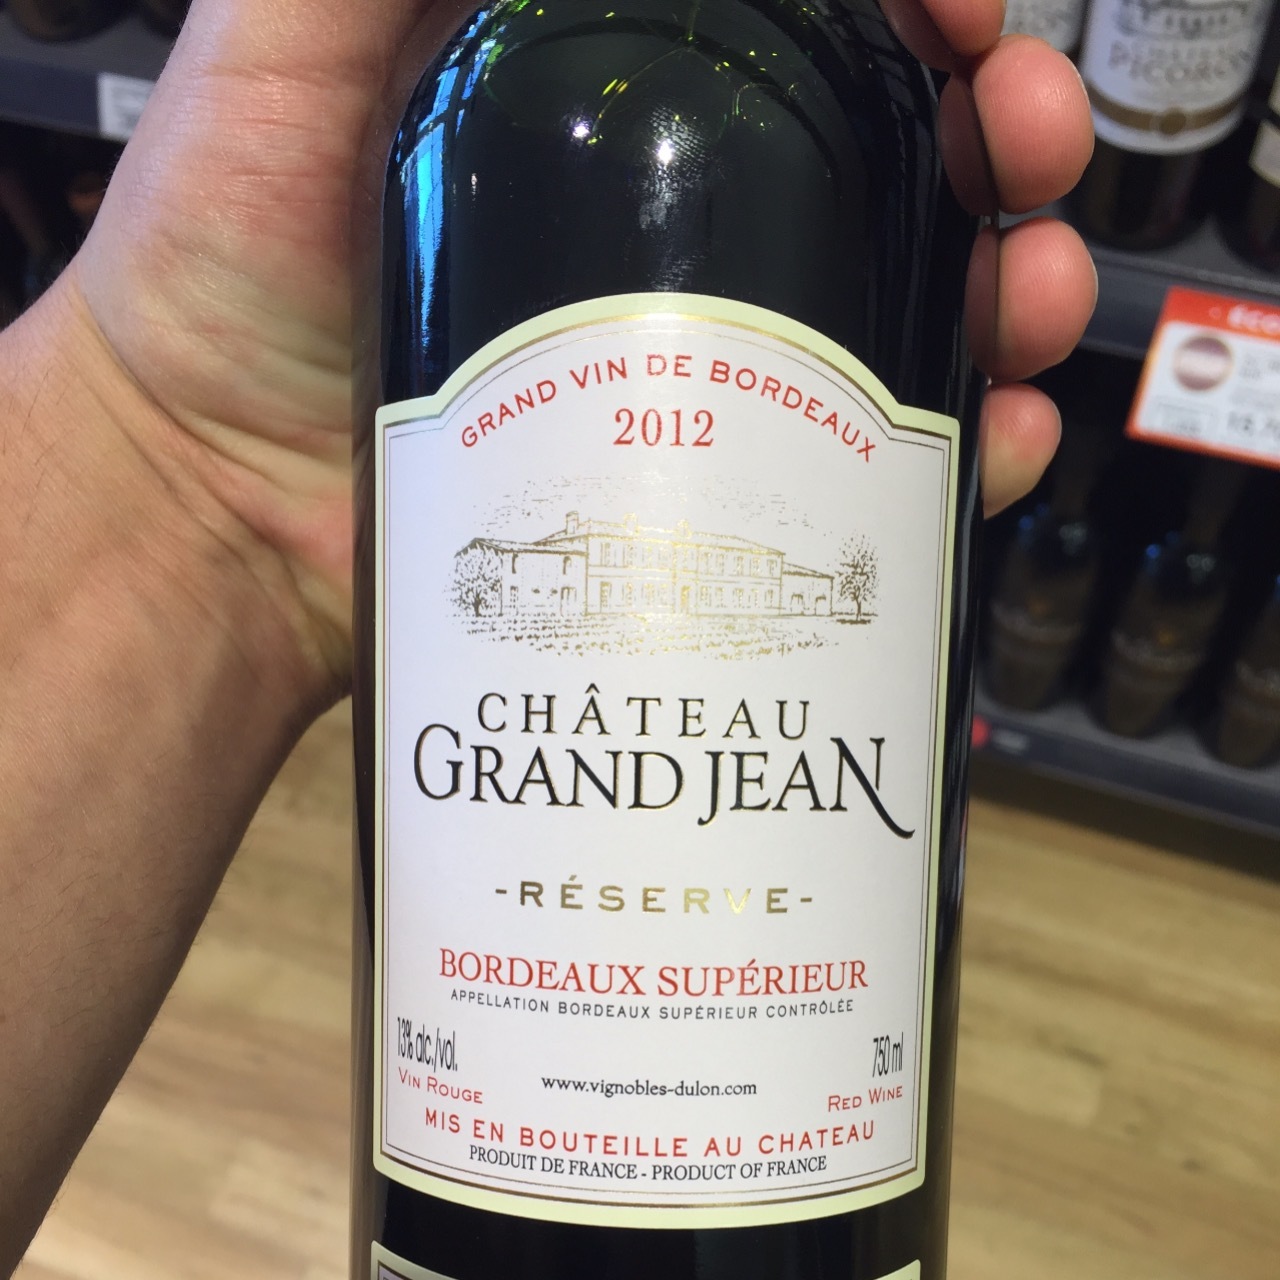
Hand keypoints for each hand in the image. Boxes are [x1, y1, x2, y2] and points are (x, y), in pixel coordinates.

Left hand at [69, 0, 1093, 708]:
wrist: (211, 496)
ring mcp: (695, 359)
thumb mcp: (293, 36)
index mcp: (614, 91)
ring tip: (1030, 304)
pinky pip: (855, 462)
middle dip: (999, 139)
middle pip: (889, 160)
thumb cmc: (221, 257)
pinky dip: (949, 450)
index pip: (809, 29)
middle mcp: (674, 216)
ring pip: (903, 309)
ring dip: (1007, 292)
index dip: (914, 8)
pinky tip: (988, 443)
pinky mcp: (696, 485)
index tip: (965, 16)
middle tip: (1024, 153)